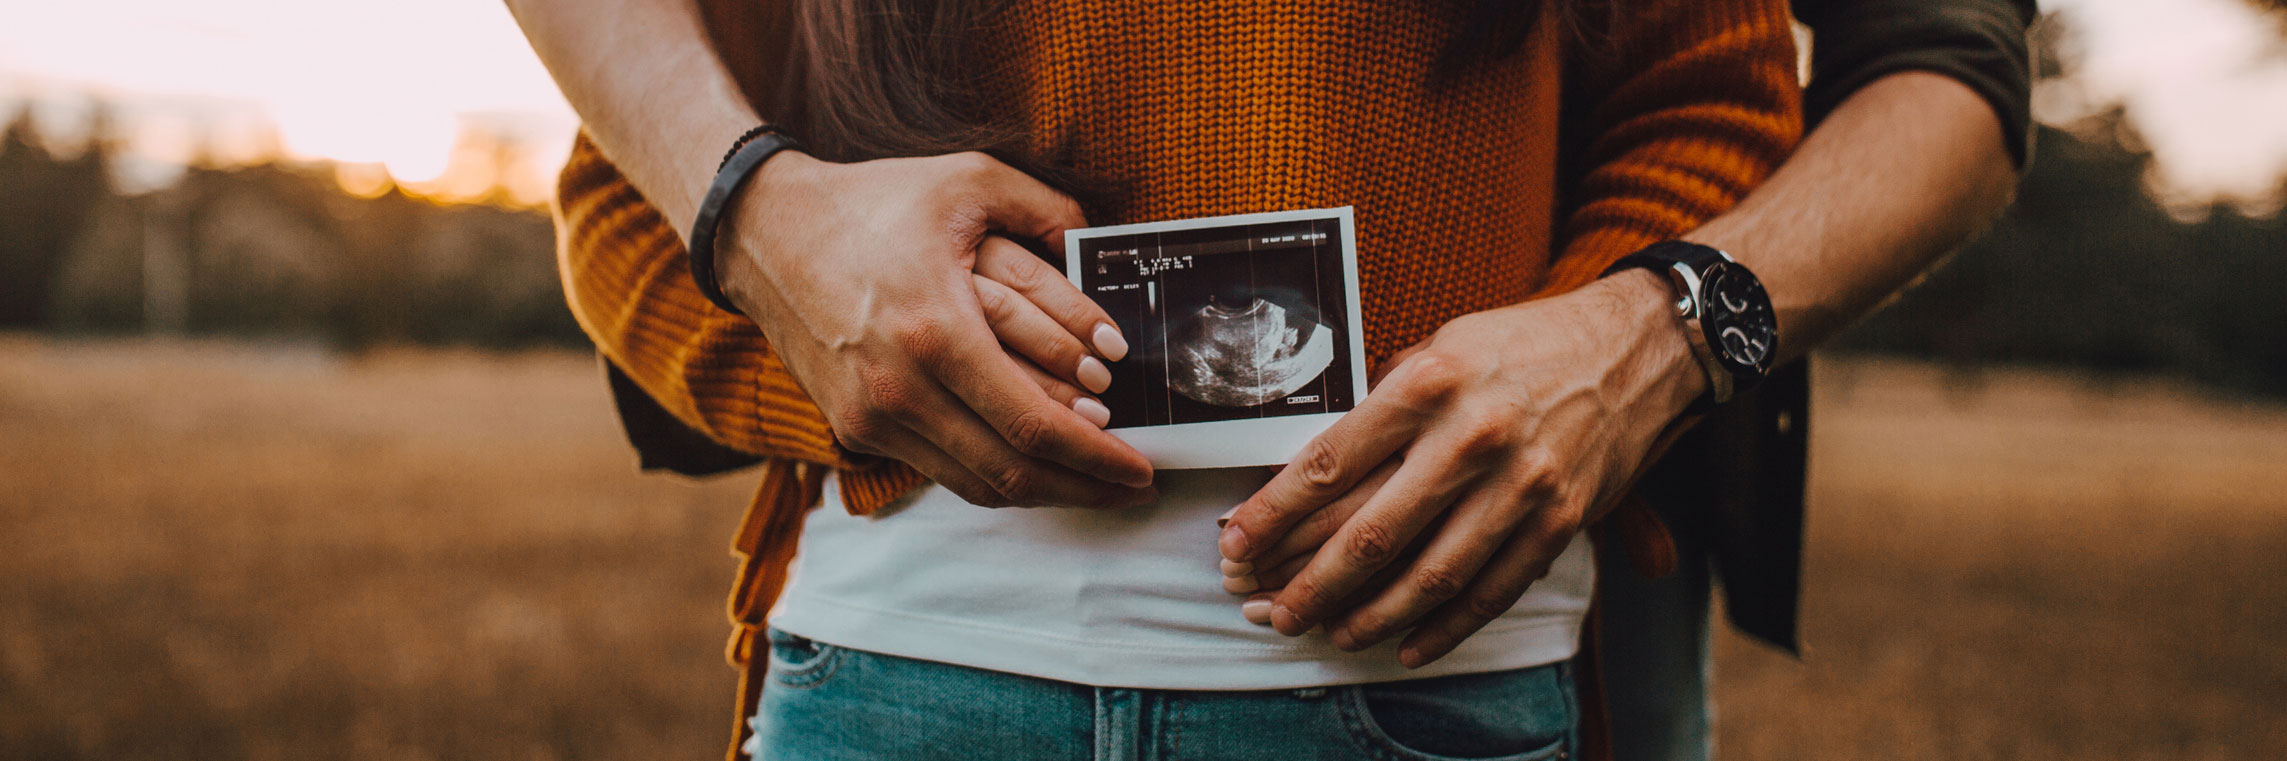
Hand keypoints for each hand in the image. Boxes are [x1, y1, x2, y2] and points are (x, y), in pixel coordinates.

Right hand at [719, 149, 1153, 507]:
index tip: (1142, 467)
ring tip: (1094, 483)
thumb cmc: (870, 202)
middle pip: (1011, 471)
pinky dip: (994, 474)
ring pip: (977, 484)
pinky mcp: (856, 428)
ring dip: (1044, 491)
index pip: (1033, 425)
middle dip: (1084, 487)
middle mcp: (900, 389)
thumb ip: (1047, 208)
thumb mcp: (967, 180)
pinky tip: (1032, 462)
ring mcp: (872, 417)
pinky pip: (942, 470)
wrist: (763, 233)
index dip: (1098, 458)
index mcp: (936, 332)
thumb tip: (1103, 244)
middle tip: (1133, 486)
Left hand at [1215, 271, 1704, 665]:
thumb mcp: (1444, 345)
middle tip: (1269, 610)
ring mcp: (1521, 484)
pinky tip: (1406, 646)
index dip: (1273, 513)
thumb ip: (1386, 404)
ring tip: (1329, 633)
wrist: (1640, 347)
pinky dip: (1445, 627)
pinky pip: (1491, 590)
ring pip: (1429, 574)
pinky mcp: (1561, 519)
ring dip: (1370, 615)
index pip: (1329, 462)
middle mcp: (1471, 435)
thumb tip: (1317, 468)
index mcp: (1428, 381)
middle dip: (1310, 582)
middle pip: (1371, 531)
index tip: (1235, 543)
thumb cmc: (1526, 343)